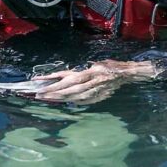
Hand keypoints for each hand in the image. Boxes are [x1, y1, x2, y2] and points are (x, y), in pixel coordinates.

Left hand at [34, 60, 159, 104]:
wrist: (127, 73)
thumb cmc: (110, 65)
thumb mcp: (96, 63)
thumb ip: (82, 71)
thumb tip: (64, 76)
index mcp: (91, 72)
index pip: (68, 78)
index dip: (54, 81)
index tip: (41, 83)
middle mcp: (92, 83)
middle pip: (69, 90)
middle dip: (53, 92)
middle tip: (39, 95)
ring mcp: (96, 92)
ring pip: (75, 98)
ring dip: (60, 99)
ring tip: (48, 99)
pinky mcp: (99, 98)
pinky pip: (84, 102)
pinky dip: (73, 103)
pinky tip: (65, 103)